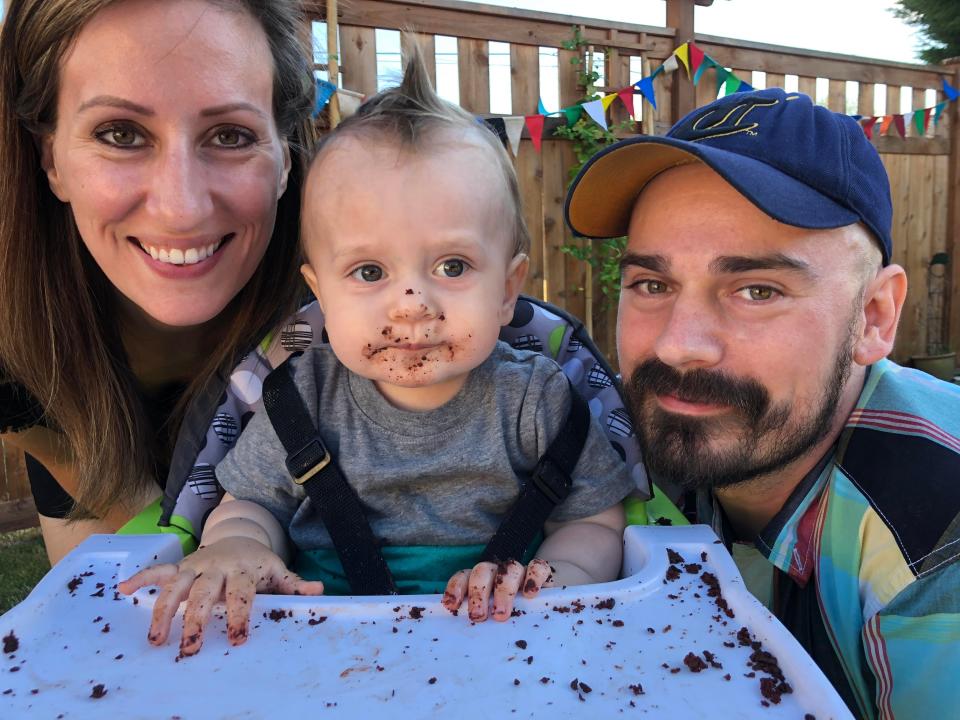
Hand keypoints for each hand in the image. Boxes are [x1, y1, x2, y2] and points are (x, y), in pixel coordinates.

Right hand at [118, 536, 323, 655]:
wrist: (241, 536)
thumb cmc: (260, 565)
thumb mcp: (278, 572)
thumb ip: (294, 585)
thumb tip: (319, 593)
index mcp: (244, 570)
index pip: (242, 594)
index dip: (240, 615)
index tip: (237, 639)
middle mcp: (217, 566)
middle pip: (204, 593)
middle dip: (196, 621)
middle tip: (190, 650)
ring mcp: (196, 565)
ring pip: (176, 586)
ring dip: (164, 611)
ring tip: (156, 640)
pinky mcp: (181, 565)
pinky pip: (158, 570)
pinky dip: (141, 577)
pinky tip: (123, 590)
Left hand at [441, 558, 553, 621]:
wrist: (543, 605)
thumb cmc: (510, 617)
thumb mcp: (491, 620)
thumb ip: (480, 623)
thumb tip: (464, 649)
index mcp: (480, 581)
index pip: (463, 576)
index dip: (456, 588)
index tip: (452, 606)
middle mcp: (497, 573)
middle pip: (483, 571)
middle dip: (478, 593)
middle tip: (478, 616)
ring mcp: (519, 571)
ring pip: (509, 569)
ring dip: (503, 591)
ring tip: (501, 614)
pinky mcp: (541, 573)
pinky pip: (537, 567)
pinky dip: (533, 578)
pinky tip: (530, 595)